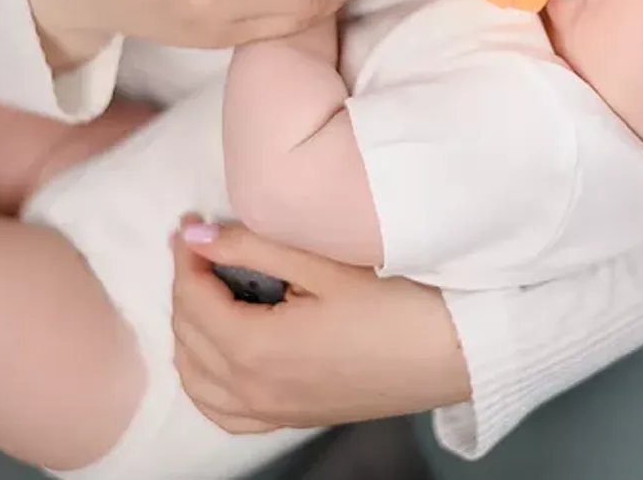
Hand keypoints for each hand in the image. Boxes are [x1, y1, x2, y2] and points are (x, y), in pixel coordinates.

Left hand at [169, 219, 471, 433]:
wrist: (456, 352)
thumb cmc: (398, 302)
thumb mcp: (323, 265)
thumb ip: (252, 247)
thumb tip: (195, 233)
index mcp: (257, 349)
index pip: (193, 298)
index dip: (186, 255)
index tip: (190, 223)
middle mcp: (255, 390)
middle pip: (189, 335)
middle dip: (186, 285)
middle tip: (202, 244)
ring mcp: (273, 411)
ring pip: (196, 379)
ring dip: (190, 332)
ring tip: (207, 290)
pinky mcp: (293, 418)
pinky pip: (222, 411)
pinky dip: (205, 381)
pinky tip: (218, 353)